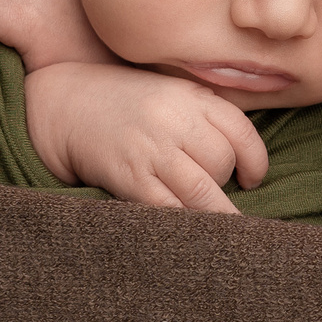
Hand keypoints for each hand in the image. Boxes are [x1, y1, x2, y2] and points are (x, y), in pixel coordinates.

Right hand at [24, 62, 269, 211]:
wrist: (66, 103)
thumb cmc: (127, 103)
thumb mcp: (171, 92)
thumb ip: (207, 115)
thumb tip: (245, 161)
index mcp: (191, 96)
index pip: (242, 132)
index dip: (255, 163)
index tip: (252, 180)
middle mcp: (174, 120)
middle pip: (222, 163)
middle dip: (225, 185)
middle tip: (215, 193)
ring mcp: (151, 150)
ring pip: (203, 192)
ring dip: (215, 214)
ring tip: (220, 227)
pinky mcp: (129, 177)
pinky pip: (169, 210)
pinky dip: (185, 224)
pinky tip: (188, 229)